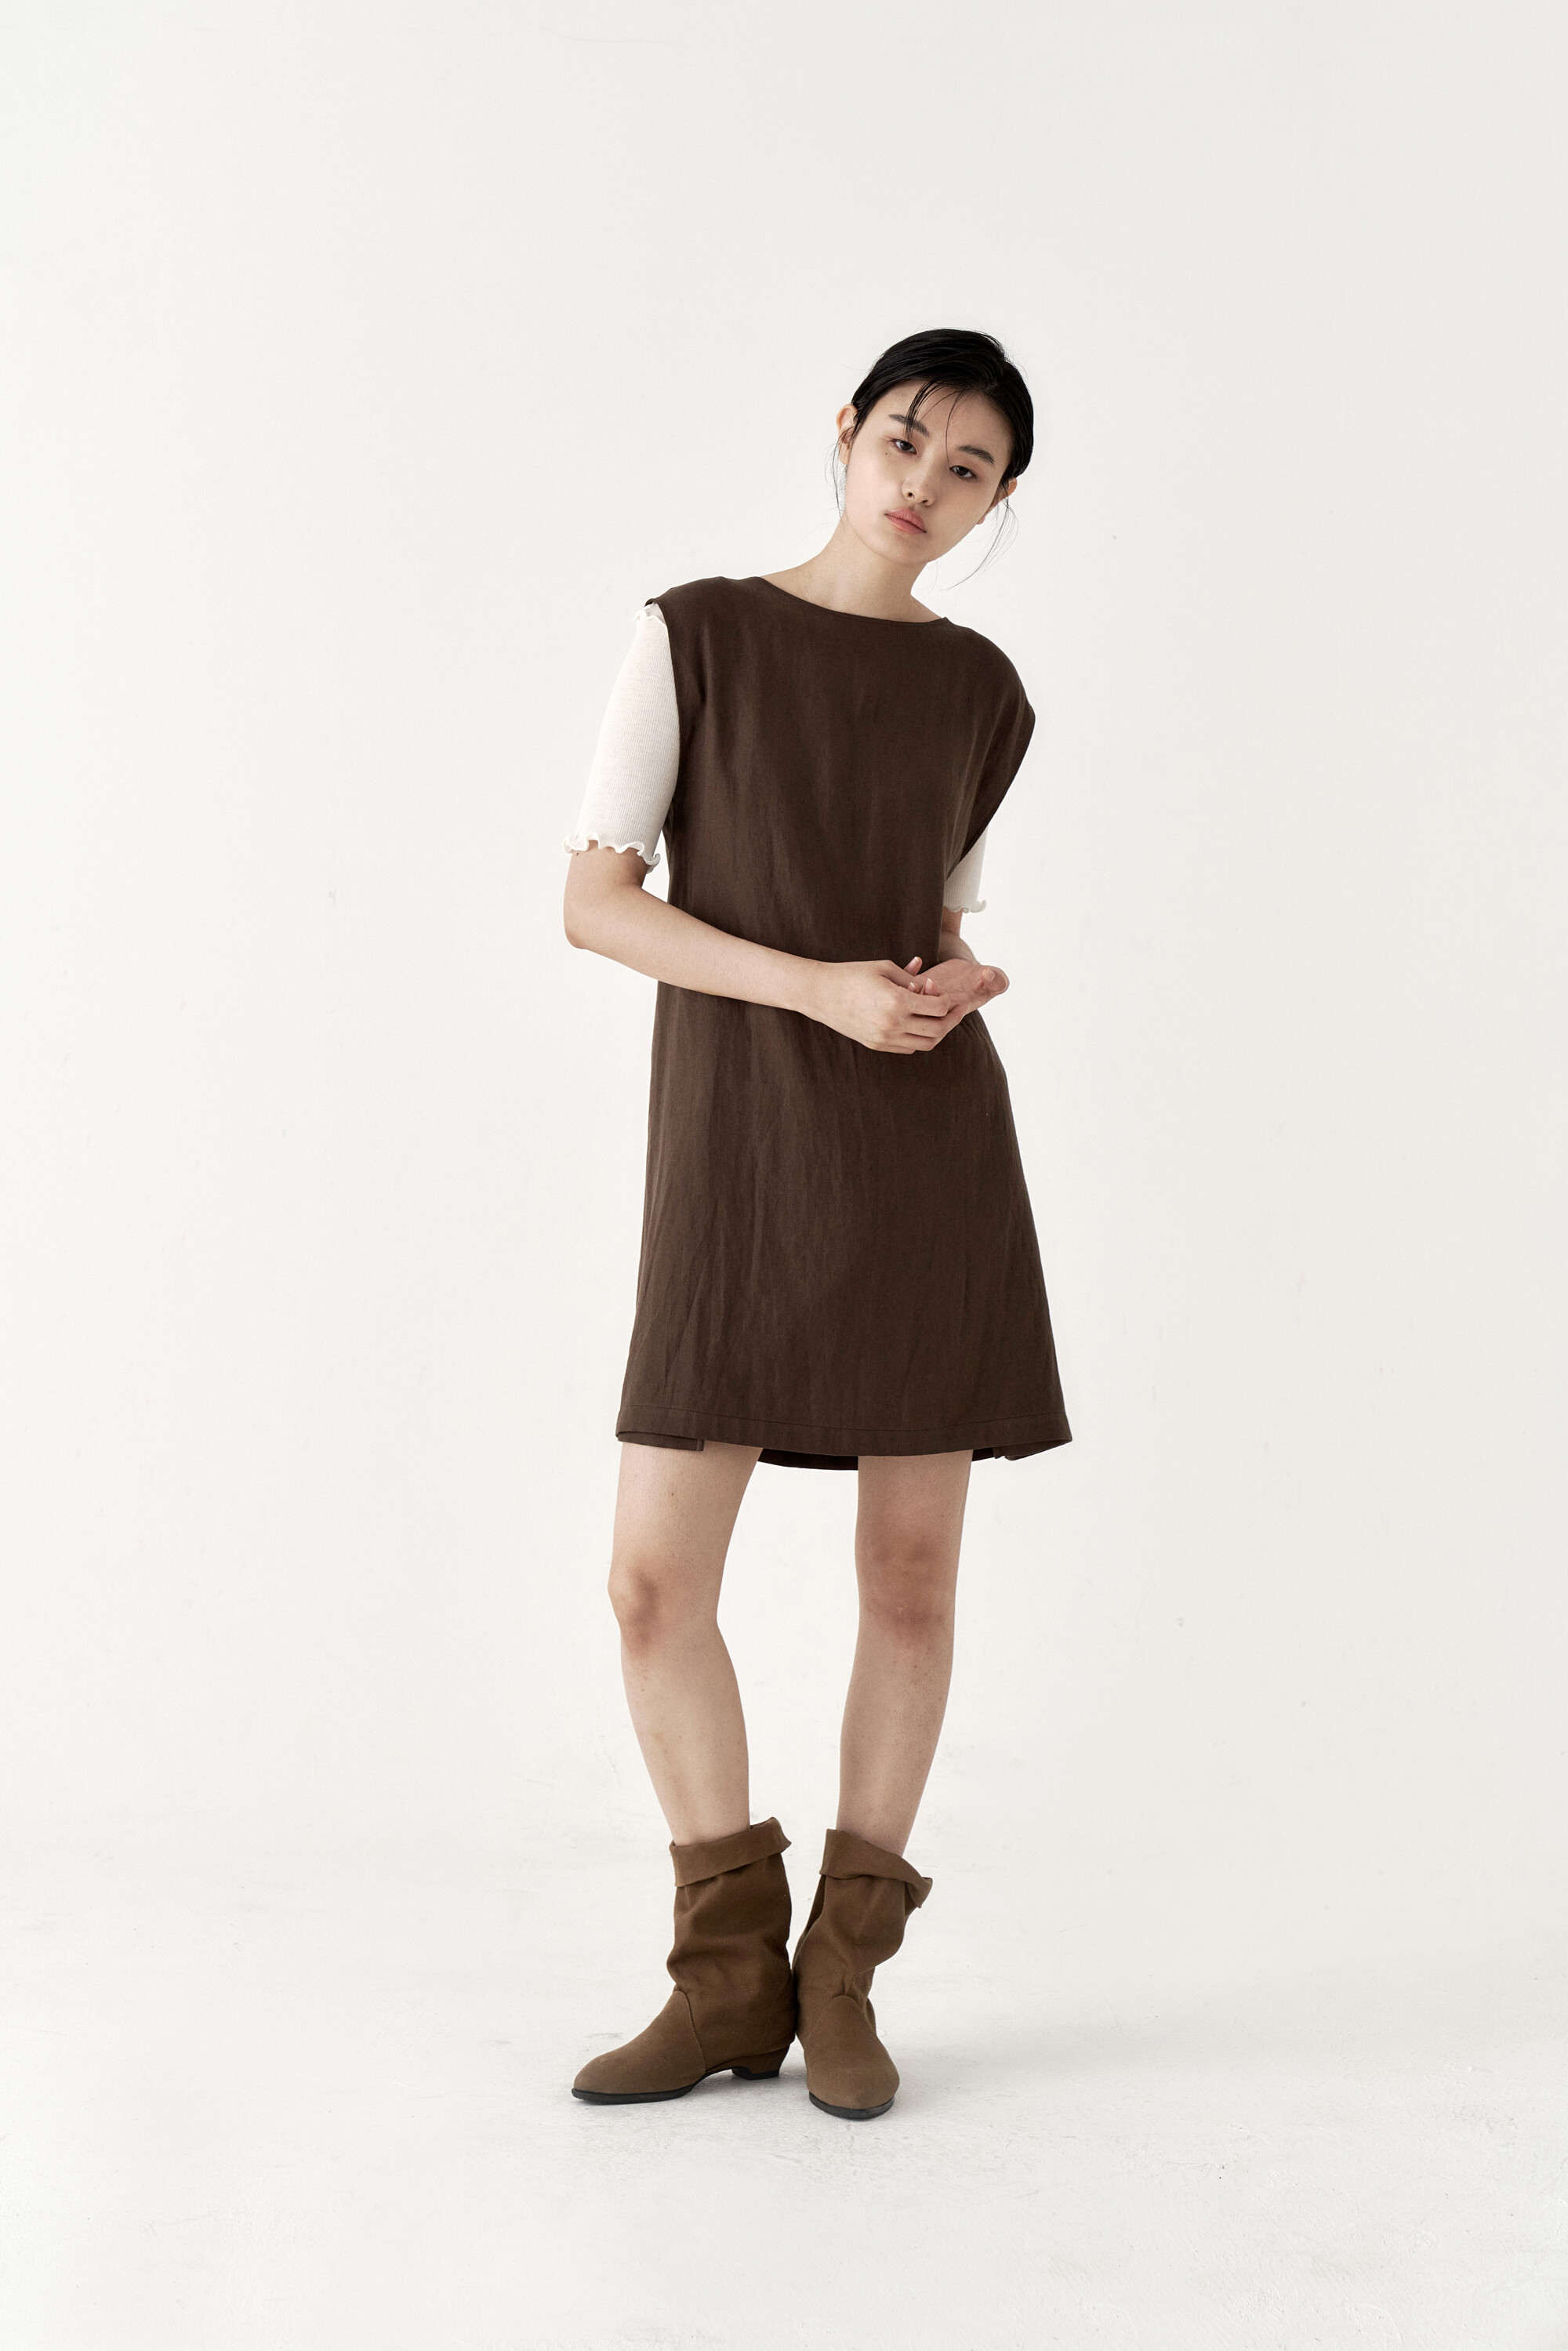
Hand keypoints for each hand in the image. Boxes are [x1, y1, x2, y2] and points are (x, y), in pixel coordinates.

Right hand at [804, 955, 1003, 1053]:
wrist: (820, 994)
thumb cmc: (852, 975)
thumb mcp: (884, 968)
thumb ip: (911, 977)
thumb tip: (931, 984)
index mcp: (896, 1001)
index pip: (937, 1008)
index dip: (949, 1002)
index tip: (951, 995)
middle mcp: (892, 1024)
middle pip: (937, 1030)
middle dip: (952, 1019)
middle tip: (958, 1010)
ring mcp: (884, 1038)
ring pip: (925, 1044)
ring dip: (938, 1032)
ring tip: (942, 1019)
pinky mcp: (877, 1045)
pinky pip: (909, 1048)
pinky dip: (920, 1038)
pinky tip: (921, 1025)